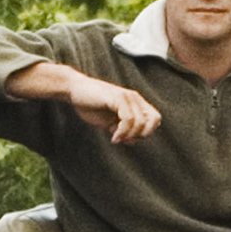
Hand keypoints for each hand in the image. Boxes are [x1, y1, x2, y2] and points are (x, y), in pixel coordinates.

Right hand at [17, 58, 164, 147]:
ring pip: (140, 122)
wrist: (75, 90)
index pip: (155, 119)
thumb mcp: (110, 121)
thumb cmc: (91, 105)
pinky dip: (122, 132)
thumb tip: (133, 141)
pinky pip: (128, 119)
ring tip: (115, 138)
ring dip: (128, 135)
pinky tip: (113, 137)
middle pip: (153, 121)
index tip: (130, 138)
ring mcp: (127, 97)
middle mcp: (135, 98)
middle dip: (141, 135)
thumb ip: (123, 129)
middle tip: (125, 139)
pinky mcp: (117, 98)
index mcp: (135, 103)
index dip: (147, 131)